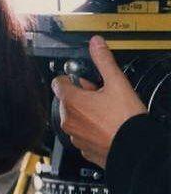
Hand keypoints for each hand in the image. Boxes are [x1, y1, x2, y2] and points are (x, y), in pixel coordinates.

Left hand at [51, 35, 146, 167]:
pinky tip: (105, 127)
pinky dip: (90, 129)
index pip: (57, 82)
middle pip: (66, 100)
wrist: (135, 149)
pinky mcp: (83, 148)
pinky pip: (81, 134)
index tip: (84, 80)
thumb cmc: (126, 120)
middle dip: (80, 96)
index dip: (71, 79)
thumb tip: (96, 43)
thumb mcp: (117, 83)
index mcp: (71, 101)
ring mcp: (74, 136)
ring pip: (74, 118)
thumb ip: (103, 60)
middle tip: (99, 96)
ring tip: (105, 112)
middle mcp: (68, 120)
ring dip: (85, 113)